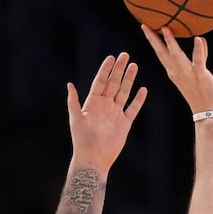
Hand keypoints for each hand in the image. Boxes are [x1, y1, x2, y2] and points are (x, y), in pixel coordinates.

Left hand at [66, 53, 147, 168]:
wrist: (93, 158)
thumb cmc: (82, 140)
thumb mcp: (76, 119)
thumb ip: (73, 102)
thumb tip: (69, 84)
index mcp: (92, 103)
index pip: (100, 81)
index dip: (106, 70)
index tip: (111, 57)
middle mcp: (105, 106)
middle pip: (113, 83)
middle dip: (119, 69)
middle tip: (125, 55)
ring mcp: (115, 113)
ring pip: (124, 92)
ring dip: (129, 80)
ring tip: (134, 66)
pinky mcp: (124, 123)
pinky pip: (133, 109)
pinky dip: (138, 100)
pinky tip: (143, 90)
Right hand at [141, 24, 212, 113]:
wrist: (210, 114)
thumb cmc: (204, 95)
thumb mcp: (198, 73)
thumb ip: (200, 56)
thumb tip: (200, 39)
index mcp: (174, 72)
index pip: (161, 53)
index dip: (153, 40)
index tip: (145, 27)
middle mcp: (178, 73)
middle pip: (163, 53)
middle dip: (153, 39)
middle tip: (145, 25)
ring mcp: (189, 75)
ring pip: (177, 56)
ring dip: (171, 42)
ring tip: (166, 28)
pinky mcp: (202, 77)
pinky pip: (199, 63)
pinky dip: (198, 51)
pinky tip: (198, 39)